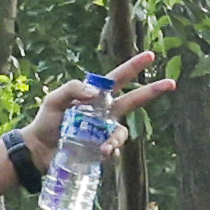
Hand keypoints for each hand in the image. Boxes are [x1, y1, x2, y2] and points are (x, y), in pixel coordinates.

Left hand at [10, 47, 179, 175]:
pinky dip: (109, 151)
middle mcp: (106, 112)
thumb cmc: (46, 121)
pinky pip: (114, 150)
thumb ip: (72, 89)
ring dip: (115, 139)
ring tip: (103, 147)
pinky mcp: (101, 149)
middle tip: (171, 83)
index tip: (150, 56)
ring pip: (122, 132)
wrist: (38, 150)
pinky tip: (101, 153)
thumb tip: (96, 91)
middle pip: (135, 100)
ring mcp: (105, 131)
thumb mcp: (54, 100)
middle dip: (153, 91)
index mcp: (96, 96)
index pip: (119, 78)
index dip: (134, 67)